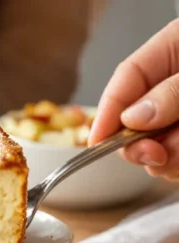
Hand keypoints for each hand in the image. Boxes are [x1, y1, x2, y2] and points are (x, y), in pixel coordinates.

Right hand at [88, 19, 178, 180]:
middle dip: (138, 143)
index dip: (108, 113)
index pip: (126, 80)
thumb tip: (133, 118)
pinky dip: (178, 166)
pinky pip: (177, 160)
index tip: (96, 143)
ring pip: (157, 145)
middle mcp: (174, 85)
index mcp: (174, 51)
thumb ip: (172, 92)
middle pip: (135, 119)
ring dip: (167, 159)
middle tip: (153, 155)